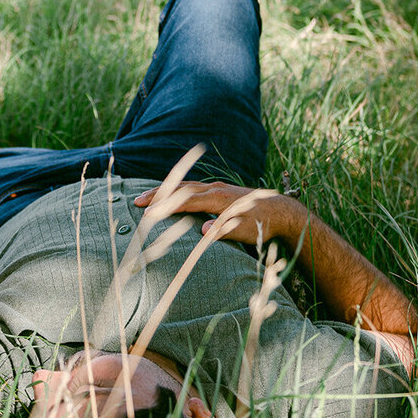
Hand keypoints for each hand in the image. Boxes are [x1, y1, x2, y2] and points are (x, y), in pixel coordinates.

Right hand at [134, 181, 305, 249]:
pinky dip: (177, 189)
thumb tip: (203, 229)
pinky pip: (192, 187)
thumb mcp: (245, 231)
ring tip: (146, 196)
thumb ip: (224, 230)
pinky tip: (170, 194)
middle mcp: (214, 189)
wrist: (281, 211)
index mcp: (218, 199)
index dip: (166, 206)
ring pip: (185, 185)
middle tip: (136, 200)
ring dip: (165, 190)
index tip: (147, 212)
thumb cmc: (262, 224)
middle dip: (158, 194)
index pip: (186, 201)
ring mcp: (216, 188)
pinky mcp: (219, 190)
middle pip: (180, 189)